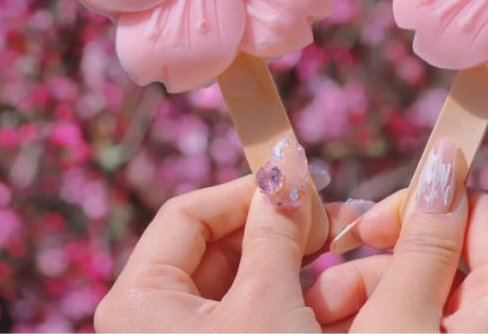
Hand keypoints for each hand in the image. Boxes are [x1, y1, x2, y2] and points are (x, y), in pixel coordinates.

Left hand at [95, 140, 370, 332]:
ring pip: (246, 286)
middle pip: (217, 249)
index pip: (186, 215)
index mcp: (136, 300)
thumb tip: (288, 169)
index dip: (245, 191)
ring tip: (351, 247)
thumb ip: (277, 231)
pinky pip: (259, 318)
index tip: (299, 181)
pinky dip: (299, 304)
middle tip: (334, 214)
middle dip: (282, 230)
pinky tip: (349, 292)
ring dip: (300, 267)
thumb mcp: (268, 301)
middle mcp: (151, 321)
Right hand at [305, 137, 487, 332]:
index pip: (472, 206)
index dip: (410, 208)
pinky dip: (379, 325)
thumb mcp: (398, 317)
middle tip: (318, 291)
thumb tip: (447, 157)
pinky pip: (423, 326)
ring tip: (319, 318)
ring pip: (423, 293)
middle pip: (440, 254)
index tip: (358, 231)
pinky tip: (338, 330)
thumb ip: (421, 239)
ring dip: (364, 298)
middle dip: (372, 266)